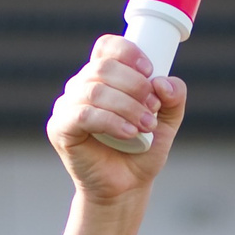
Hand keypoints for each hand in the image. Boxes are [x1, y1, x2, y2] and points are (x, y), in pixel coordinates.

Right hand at [46, 36, 184, 204]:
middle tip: (153, 108)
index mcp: (103, 77)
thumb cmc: (142, 151)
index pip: (107, 47)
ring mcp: (67, 106)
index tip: (150, 71)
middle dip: (134, 85)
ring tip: (145, 127)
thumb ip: (174, 98)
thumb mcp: (167, 123)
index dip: (128, 52)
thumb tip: (163, 81)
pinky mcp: (60, 128)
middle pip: (103, 68)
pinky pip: (83, 115)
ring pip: (95, 91)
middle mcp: (81, 86)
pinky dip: (110, 121)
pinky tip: (128, 133)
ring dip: (126, 106)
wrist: (126, 187)